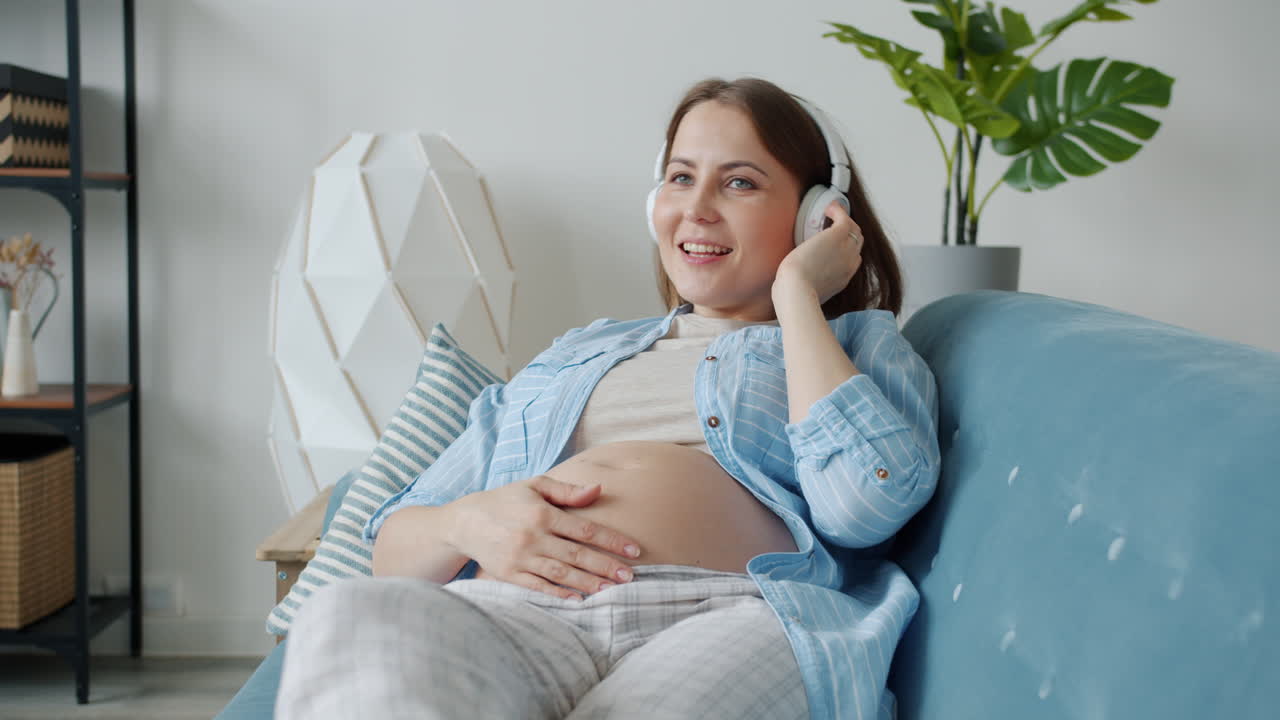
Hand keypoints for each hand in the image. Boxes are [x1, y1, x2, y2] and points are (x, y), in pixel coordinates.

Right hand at [448, 475, 642, 599]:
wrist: (465, 521)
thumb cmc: (506, 501)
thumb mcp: (535, 486)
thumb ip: (567, 491)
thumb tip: (598, 490)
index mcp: (543, 513)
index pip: (585, 529)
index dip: (611, 540)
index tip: (634, 550)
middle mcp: (533, 536)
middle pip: (577, 555)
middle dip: (605, 566)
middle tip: (630, 577)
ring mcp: (521, 557)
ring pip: (561, 573)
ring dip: (588, 583)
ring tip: (611, 590)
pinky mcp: (509, 574)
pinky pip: (538, 587)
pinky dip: (559, 595)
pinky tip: (578, 601)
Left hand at [773, 200, 863, 305]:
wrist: (797, 289)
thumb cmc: (795, 293)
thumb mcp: (807, 292)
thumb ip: (807, 285)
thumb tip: (793, 282)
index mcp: (842, 279)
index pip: (852, 260)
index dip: (845, 249)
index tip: (834, 243)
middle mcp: (849, 264)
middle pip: (857, 243)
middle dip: (849, 232)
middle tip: (835, 223)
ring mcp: (846, 250)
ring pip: (855, 230)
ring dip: (844, 219)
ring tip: (831, 212)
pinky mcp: (837, 236)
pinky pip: (844, 218)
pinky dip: (838, 211)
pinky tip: (829, 209)